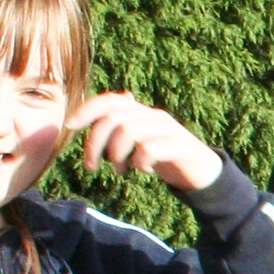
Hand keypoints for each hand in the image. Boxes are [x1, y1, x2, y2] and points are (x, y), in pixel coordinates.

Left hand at [64, 91, 224, 192]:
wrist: (203, 172)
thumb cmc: (166, 157)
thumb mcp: (140, 142)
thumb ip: (122, 128)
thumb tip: (101, 113)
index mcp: (142, 113)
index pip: (110, 100)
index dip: (87, 109)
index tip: (70, 126)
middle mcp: (154, 116)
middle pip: (114, 119)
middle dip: (95, 144)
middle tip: (91, 166)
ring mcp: (169, 130)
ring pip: (130, 132)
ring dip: (117, 155)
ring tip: (120, 170)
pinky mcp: (180, 147)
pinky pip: (150, 149)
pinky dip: (140, 162)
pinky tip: (143, 170)